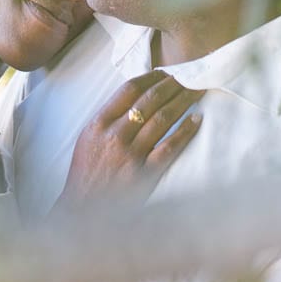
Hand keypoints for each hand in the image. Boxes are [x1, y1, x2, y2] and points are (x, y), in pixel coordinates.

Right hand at [54, 70, 203, 212]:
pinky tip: (196, 120)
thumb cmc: (85, 173)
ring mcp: (131, 154)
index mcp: (98, 124)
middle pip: (149, 100)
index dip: (150, 77)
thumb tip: (134, 97)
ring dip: (183, 101)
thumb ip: (107, 119)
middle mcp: (115, 135)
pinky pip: (170, 147)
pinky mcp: (145, 173)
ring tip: (197, 90)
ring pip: (162, 119)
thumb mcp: (87, 139)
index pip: (128, 90)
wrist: (83, 209)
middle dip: (172, 84)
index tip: (164, 72)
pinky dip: (185, 131)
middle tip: (188, 75)